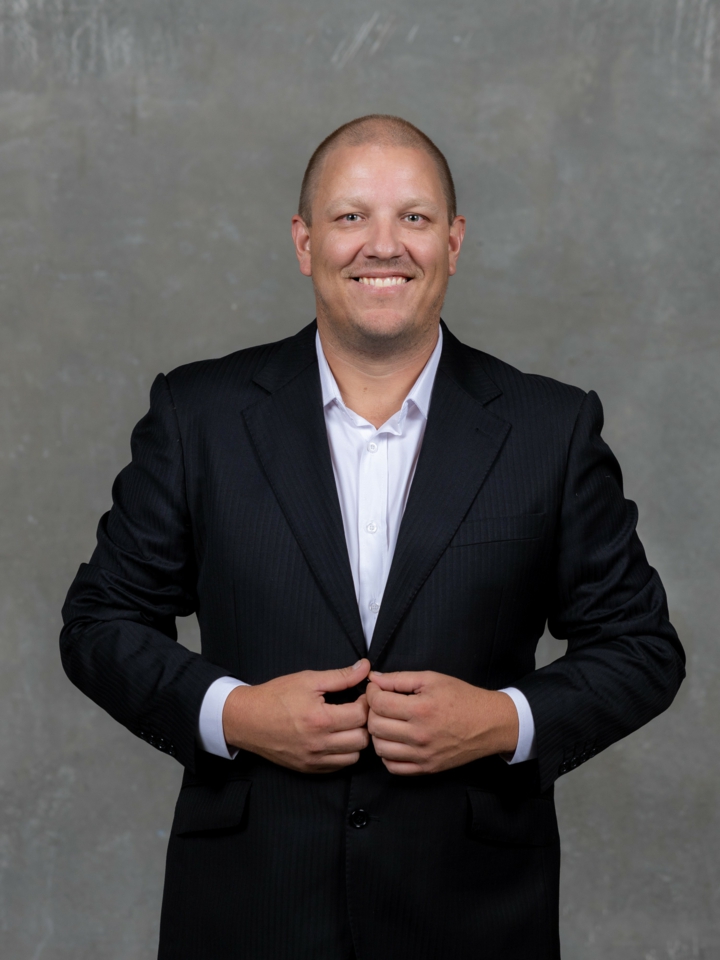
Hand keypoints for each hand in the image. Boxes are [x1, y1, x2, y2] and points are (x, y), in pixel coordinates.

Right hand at [222, 659, 370, 773]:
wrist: (247, 719)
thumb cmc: (276, 696)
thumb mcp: (308, 679)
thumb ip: (341, 676)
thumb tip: (365, 667)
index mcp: (320, 719)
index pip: (361, 715)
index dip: (366, 702)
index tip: (362, 694)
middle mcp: (319, 744)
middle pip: (362, 739)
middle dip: (364, 722)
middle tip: (357, 709)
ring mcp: (313, 759)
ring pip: (354, 756)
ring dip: (356, 740)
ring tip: (348, 724)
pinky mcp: (308, 768)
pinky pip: (338, 766)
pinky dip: (343, 753)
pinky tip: (337, 737)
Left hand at [366, 670, 518, 774]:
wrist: (489, 723)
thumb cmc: (462, 697)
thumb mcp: (432, 679)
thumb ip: (399, 678)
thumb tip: (373, 679)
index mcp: (421, 709)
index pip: (378, 704)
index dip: (372, 693)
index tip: (376, 689)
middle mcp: (420, 735)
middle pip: (375, 726)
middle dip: (372, 712)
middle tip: (380, 705)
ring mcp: (423, 755)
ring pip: (380, 748)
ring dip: (378, 734)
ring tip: (387, 722)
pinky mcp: (427, 768)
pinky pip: (393, 767)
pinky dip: (387, 755)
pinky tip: (395, 741)